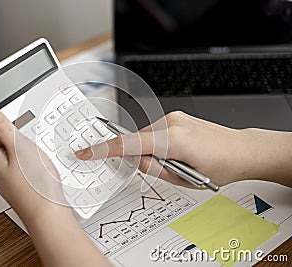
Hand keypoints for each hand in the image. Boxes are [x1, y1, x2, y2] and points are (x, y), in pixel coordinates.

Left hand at [0, 100, 110, 266]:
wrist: (49, 214)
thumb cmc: (36, 186)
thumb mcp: (19, 148)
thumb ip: (0, 126)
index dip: (1, 114)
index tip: (12, 107)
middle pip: (1, 138)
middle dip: (16, 130)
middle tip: (30, 131)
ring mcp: (7, 176)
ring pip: (13, 150)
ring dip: (24, 144)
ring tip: (38, 147)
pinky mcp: (19, 181)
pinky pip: (21, 161)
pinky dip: (30, 156)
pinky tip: (41, 160)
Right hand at [75, 111, 258, 187]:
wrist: (243, 150)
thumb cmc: (221, 166)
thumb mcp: (183, 179)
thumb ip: (153, 169)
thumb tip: (134, 160)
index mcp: (173, 140)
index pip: (128, 144)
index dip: (103, 149)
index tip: (86, 152)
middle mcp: (171, 123)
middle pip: (136, 140)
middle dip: (139, 156)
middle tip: (164, 169)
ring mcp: (174, 117)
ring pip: (145, 136)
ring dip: (150, 150)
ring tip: (177, 162)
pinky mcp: (177, 117)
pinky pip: (154, 131)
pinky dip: (156, 143)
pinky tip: (175, 152)